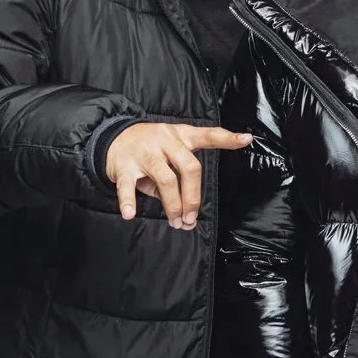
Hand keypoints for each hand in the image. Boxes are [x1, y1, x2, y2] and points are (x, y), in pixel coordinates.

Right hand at [104, 123, 252, 229]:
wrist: (111, 137)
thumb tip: (189, 216)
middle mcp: (164, 141)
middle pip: (189, 167)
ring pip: (165, 179)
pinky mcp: (124, 165)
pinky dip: (129, 201)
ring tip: (176, 222)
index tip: (246, 139)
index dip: (227, 138)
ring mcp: (144, 152)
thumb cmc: (150, 147)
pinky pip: (127, 186)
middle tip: (191, 218)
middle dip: (193, 196)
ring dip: (173, 205)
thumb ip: (182, 178)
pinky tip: (130, 214)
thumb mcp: (169, 151)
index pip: (207, 135)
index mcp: (180, 136)